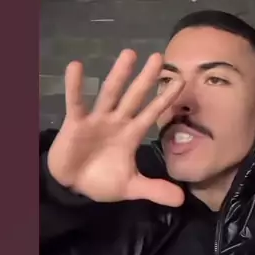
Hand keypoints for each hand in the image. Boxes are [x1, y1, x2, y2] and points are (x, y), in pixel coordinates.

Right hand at [47, 50, 184, 205]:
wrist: (72, 186)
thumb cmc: (102, 180)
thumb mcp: (130, 187)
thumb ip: (154, 190)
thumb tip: (181, 200)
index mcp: (132, 134)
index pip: (153, 112)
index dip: (166, 98)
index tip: (181, 79)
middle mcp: (117, 121)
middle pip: (135, 96)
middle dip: (146, 78)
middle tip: (159, 57)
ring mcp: (97, 119)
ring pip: (110, 93)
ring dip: (119, 75)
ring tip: (129, 54)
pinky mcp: (76, 122)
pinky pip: (76, 102)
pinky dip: (75, 86)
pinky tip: (75, 66)